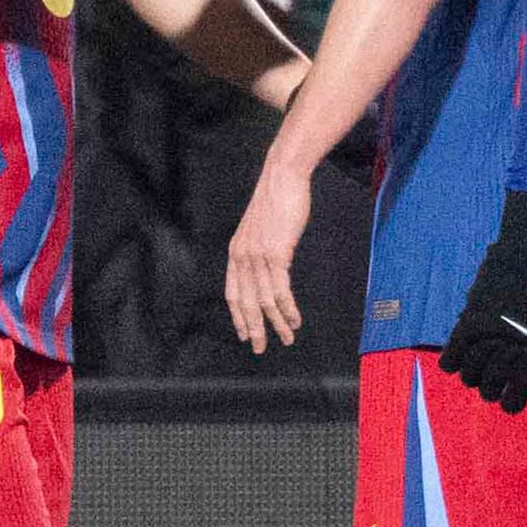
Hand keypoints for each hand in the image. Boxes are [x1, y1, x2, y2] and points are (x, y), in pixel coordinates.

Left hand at [223, 156, 310, 352]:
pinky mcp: (276, 254)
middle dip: (253, 329)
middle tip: (259, 348)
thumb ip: (262, 248)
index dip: (238, 316)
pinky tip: (294, 319)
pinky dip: (287, 309)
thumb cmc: (277, 199)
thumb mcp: (263, 228)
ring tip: (287, 338)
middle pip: (245, 303)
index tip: (244, 333)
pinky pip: (280, 290)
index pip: (233, 293)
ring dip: (276, 324)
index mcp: (236, 252)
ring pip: (264, 301)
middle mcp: (242, 257)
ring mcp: (257, 256)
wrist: (282, 178)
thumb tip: (271, 265)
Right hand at [440, 192, 526, 413]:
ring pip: (468, 376)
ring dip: (471, 373)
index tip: (507, 402)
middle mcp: (512, 349)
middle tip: (490, 380)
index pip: (517, 396)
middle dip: (489, 389)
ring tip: (476, 363)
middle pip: (488, 390)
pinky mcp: (471, 319)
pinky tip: (457, 354)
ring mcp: (490, 335)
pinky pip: (451, 355)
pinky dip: (452, 359)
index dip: (510, 403)